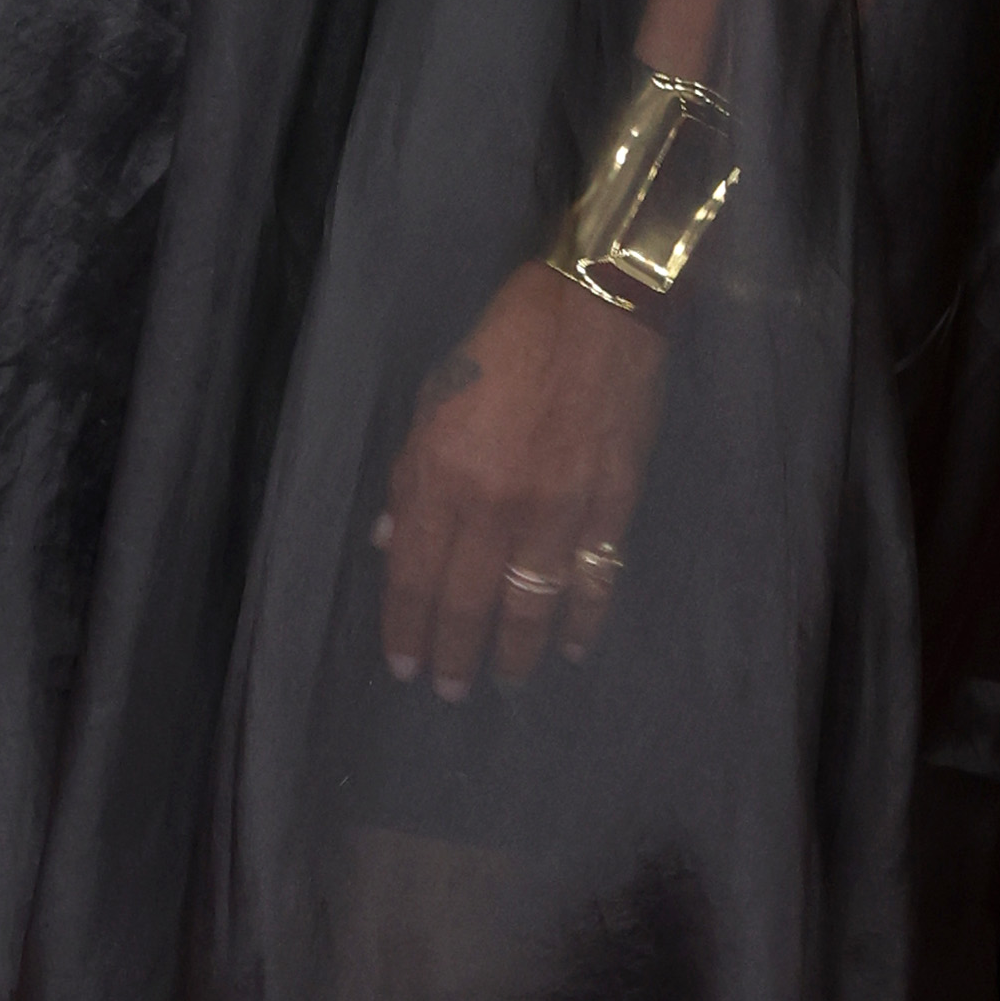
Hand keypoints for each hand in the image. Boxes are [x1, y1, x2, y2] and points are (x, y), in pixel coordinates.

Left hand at [375, 261, 666, 700]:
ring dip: (515, 654)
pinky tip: (574, 647)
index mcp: (442, 475)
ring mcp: (557, 512)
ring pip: (531, 606)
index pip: (413, 574)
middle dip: (455, 655)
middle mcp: (495, 506)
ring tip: (504, 683)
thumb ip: (410, 477)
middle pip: (468, 603)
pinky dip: (584, 621)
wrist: (597, 309)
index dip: (406, 627)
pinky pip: (593, 581)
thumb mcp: (433, 399)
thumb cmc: (504, 344)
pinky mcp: (610, 507)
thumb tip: (389, 541)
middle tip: (450, 690)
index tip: (404, 664)